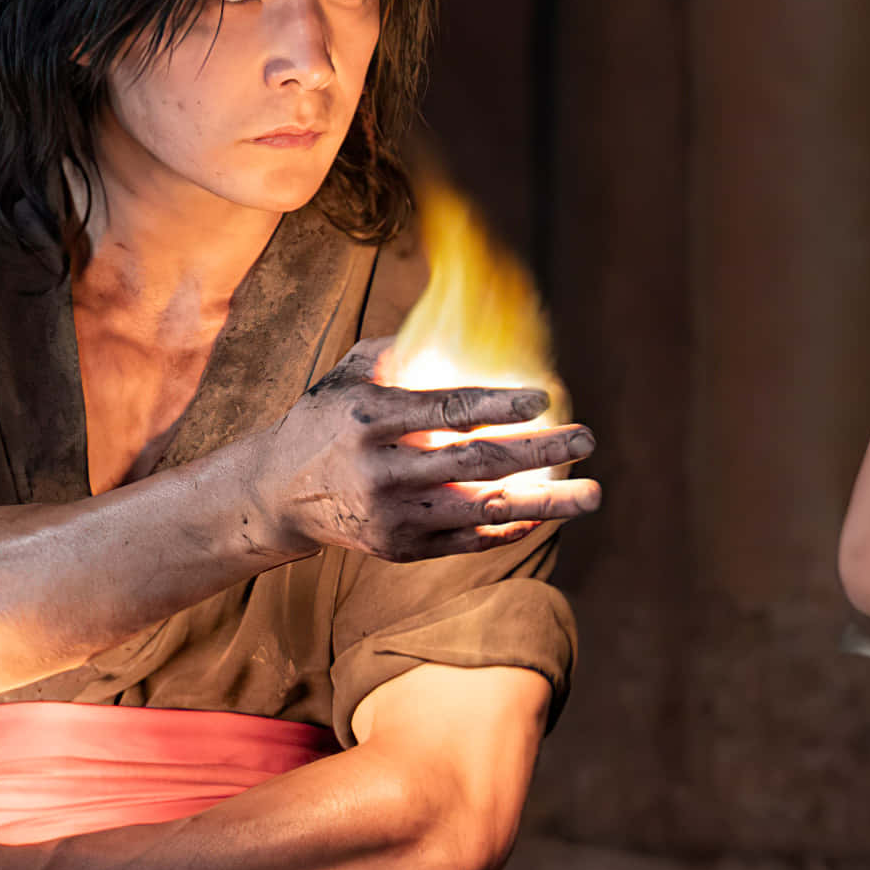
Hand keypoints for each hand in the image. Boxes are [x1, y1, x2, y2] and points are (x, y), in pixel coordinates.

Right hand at [262, 337, 602, 560]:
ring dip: (545, 503)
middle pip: (477, 462)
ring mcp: (394, 515)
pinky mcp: (401, 548)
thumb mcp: (347, 376)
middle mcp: (383, 471)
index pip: (446, 411)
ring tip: (592, 494)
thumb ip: (400, 350)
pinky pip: (469, 540)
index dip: (498, 405)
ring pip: (484, 509)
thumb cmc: (324, 422)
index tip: (543, 398)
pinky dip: (510, 527)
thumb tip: (460, 322)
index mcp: (370, 420)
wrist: (276, 495)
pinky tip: (545, 513)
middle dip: (540, 450)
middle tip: (587, 437)